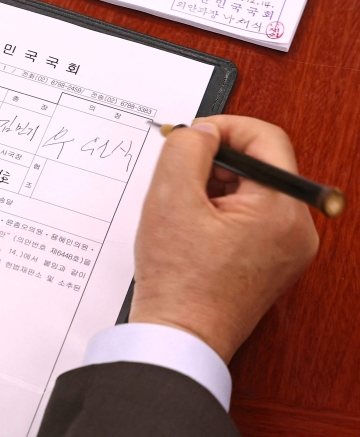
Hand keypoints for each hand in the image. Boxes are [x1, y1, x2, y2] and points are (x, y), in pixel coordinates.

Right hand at [130, 116, 318, 362]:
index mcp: (281, 210)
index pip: (266, 138)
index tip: (190, 137)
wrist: (180, 338)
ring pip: (251, 191)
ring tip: (181, 212)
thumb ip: (187, 148)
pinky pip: (250, 217)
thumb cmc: (178, 281)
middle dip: (214, 162)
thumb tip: (202, 131)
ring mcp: (287, 249)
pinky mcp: (272, 262)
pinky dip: (220, 212)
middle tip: (178, 177)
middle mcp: (296, 230)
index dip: (223, 127)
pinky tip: (191, 229)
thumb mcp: (170, 198)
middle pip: (259, 166)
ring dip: (214, 188)